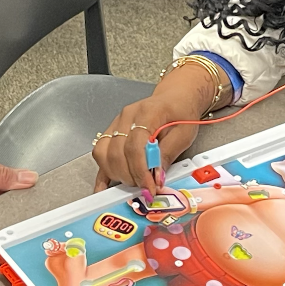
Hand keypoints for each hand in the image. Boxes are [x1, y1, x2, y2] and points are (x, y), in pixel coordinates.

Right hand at [93, 65, 221, 191]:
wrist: (175, 98)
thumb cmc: (180, 112)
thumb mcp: (184, 134)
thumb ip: (168, 154)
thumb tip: (156, 178)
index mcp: (147, 112)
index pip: (135, 145)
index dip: (140, 170)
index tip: (149, 186)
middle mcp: (126, 116)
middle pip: (116, 152)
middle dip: (130, 176)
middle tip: (145, 187)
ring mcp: (116, 123)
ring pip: (104, 154)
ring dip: (117, 174)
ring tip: (134, 181)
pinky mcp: (112, 132)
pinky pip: (100, 154)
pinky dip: (103, 172)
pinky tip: (104, 187)